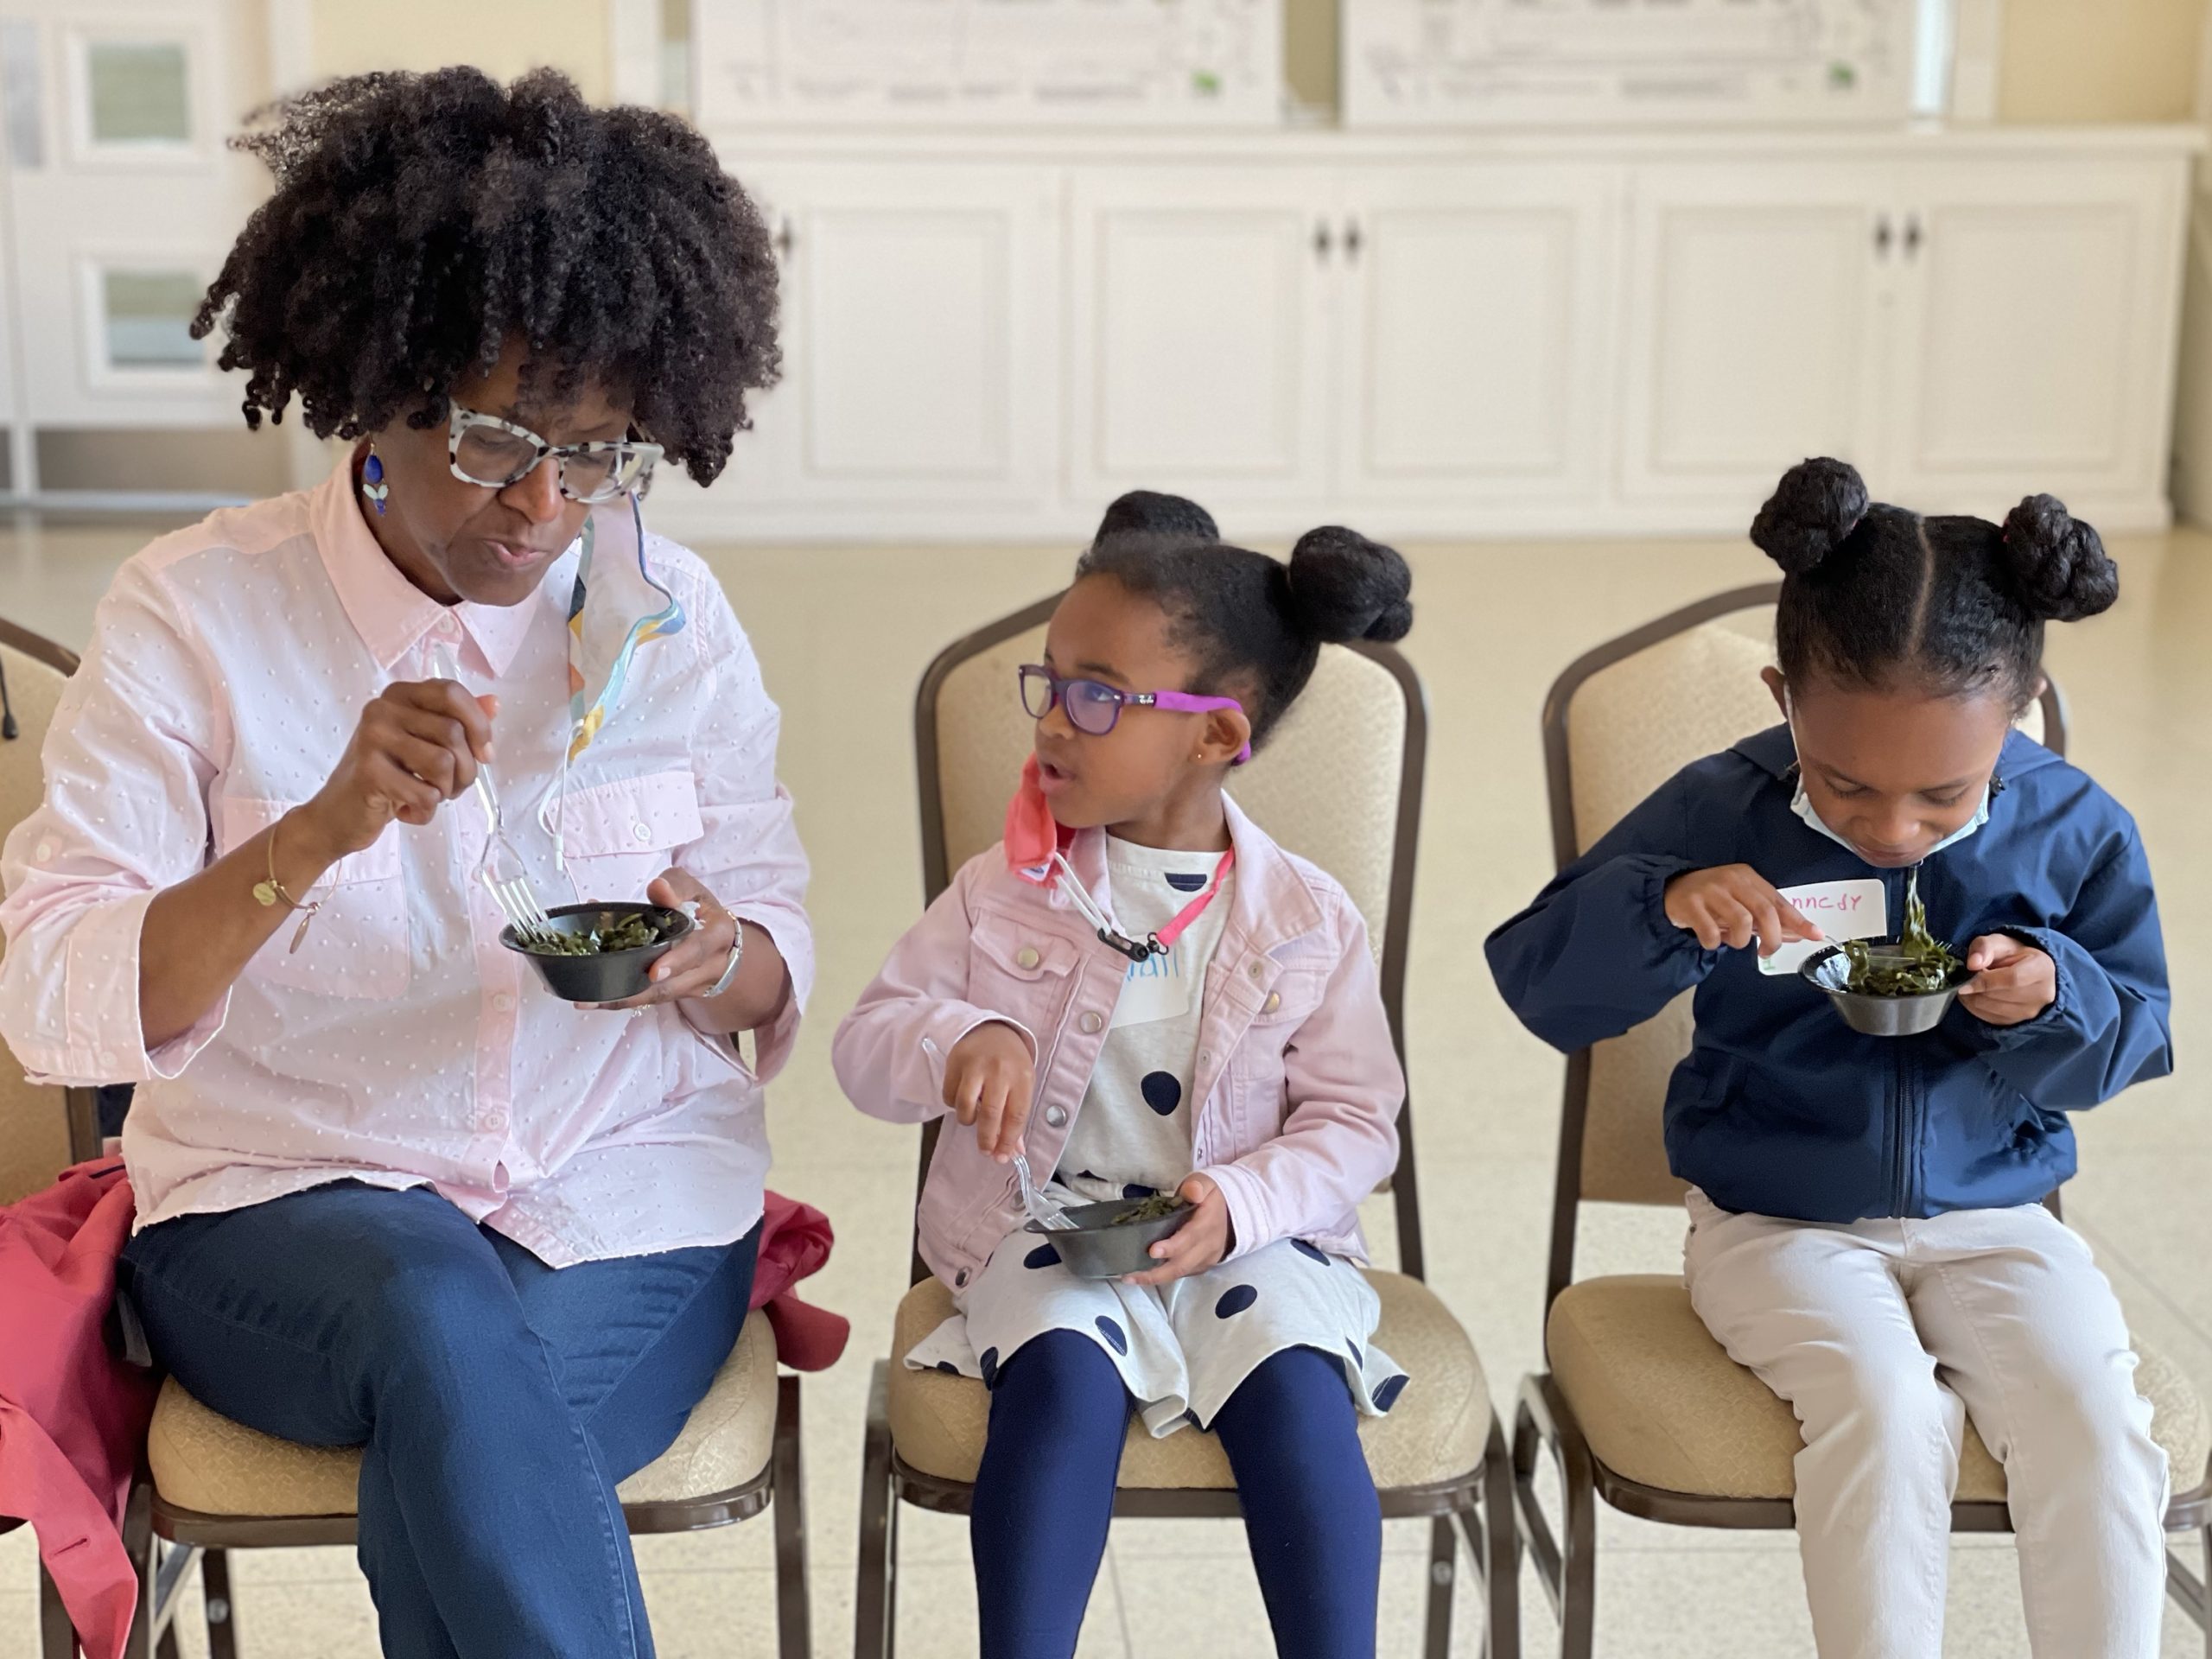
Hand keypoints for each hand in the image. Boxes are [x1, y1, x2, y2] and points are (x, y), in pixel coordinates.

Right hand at [298, 679, 495, 859]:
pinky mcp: (368, 771)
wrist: (339, 815)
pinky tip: (405, 809)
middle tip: (448, 788)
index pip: (452, 692)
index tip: (484, 755)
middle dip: (466, 771)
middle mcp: (382, 708)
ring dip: (446, 791)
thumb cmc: (390, 778)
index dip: (479, 726)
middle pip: (454, 732)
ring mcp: (371, 737)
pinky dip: (426, 811)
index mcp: (399, 695)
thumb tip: (494, 703)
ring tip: (427, 796)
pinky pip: (426, 793)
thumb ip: (459, 722)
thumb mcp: (425, 745)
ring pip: (444, 762)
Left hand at [584, 870, 745, 1010]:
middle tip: (603, 994)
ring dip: (622, 1000)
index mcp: (717, 936)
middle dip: (637, 991)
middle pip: (673, 985)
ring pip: (658, 997)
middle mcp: (709, 967)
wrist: (721, 941)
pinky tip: (595, 999)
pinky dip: (622, 998)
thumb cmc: (703, 912)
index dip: (676, 962)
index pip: (698, 950)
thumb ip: (676, 886)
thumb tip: (658, 887)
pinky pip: (650, 999)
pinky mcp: (676, 994)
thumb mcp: (694, 891)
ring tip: (588, 1001)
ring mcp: (693, 986)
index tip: (654, 971)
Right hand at [943, 1022, 1034, 1160]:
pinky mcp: (955, 1062)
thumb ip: (1017, 1117)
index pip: (1016, 1115)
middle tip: (986, 1151)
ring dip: (968, 1120)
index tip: (1002, 1157)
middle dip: (987, 1139)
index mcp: (1022, 1077)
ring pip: (965, 1106)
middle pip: (991, 1114)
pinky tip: (963, 1099)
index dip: (1008, 1140)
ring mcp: (975, 1065)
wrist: (990, 1029)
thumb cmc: (1010, 1063)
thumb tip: (1014, 1151)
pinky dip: (954, 1105)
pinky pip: (949, 1095)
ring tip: (974, 1118)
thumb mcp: (1021, 1084)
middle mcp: (999, 1070)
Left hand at [1123, 1172, 1230, 1287]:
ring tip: (1130, 1278)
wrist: (1232, 1211)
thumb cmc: (1211, 1195)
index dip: (1172, 1247)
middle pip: (1182, 1264)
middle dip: (1156, 1273)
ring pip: (1180, 1273)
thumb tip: (1191, 1192)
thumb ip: (1196, 1186)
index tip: (1152, 1251)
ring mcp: (1207, 1259)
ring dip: (1155, 1278)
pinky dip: (1163, 1277)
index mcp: (1208, 1224)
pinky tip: (1143, 1277)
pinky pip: (1182, 1274)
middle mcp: (1209, 1246)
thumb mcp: (1206, 1182)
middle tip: (1131, 1275)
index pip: (1190, 1238)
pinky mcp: (1201, 1265)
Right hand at [1663, 864, 1824, 956]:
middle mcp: (1730, 880)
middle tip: (1767, 951)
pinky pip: (1711, 933)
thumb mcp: (1741, 902)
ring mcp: (1710, 891)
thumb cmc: (1713, 899)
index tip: (1815, 935)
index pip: (1778, 901)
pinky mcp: (1691, 905)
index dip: (1798, 920)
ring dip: (1740, 941)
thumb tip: (1797, 934)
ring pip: (1741, 922)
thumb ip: (1766, 918)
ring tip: (1732, 941)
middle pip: (1764, 912)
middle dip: (1772, 937)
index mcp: (1747, 877)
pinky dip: (1715, 943)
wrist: (1671, 890)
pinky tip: (1711, 939)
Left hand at [1957, 934, 2056, 1025]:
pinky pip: (1990, 1018)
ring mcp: (2032, 1010)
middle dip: (1977, 989)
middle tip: (1966, 979)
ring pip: (1994, 1009)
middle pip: (2001, 996)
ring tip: (1970, 985)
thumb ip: (1984, 947)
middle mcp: (2043, 993)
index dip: (1986, 981)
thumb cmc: (2011, 954)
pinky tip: (1974, 995)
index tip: (1966, 982)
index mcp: (2042, 968)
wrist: (2024, 969)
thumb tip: (1973, 964)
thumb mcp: (1998, 942)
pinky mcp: (2019, 1021)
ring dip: (1973, 998)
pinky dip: (1976, 1008)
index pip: (2012, 979)